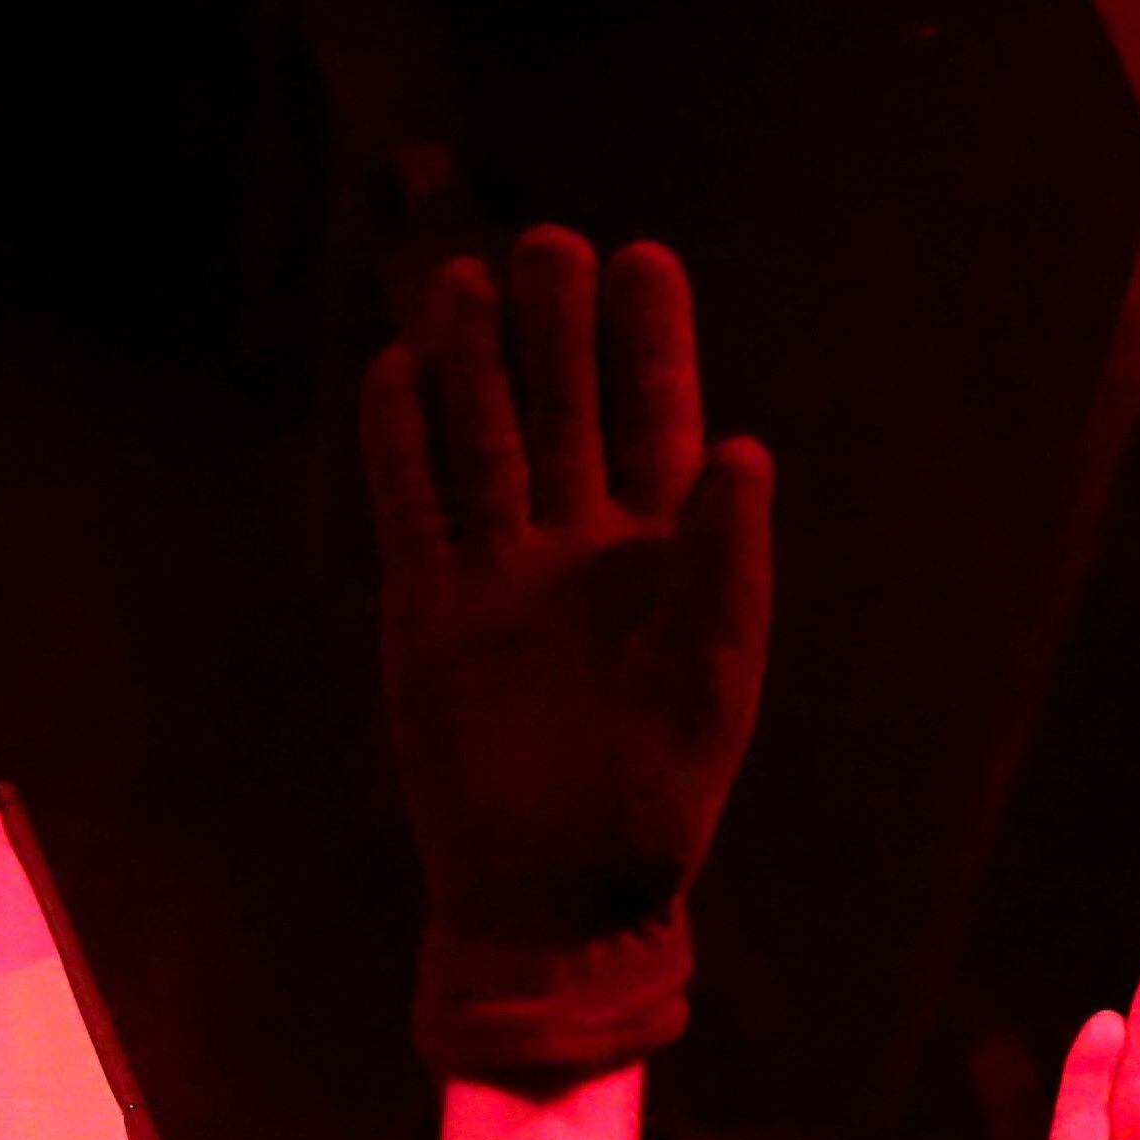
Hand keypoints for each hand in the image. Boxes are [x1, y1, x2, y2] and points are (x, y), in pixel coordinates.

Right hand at [363, 228, 772, 1092]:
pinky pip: (412, 510)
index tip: (642, 257)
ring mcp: (498, 575)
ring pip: (480, 445)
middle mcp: (577, 547)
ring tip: (463, 279)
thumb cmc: (654, 801)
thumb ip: (725, 563)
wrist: (557, 894)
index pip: (655, 420)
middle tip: (548, 244)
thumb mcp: (712, 677)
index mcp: (665, 555)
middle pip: (559, 411)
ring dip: (473, 366)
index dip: (649, 342)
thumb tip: (744, 446)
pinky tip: (395, 372)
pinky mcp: (428, 615)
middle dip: (554, 331)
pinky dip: (401, 444)